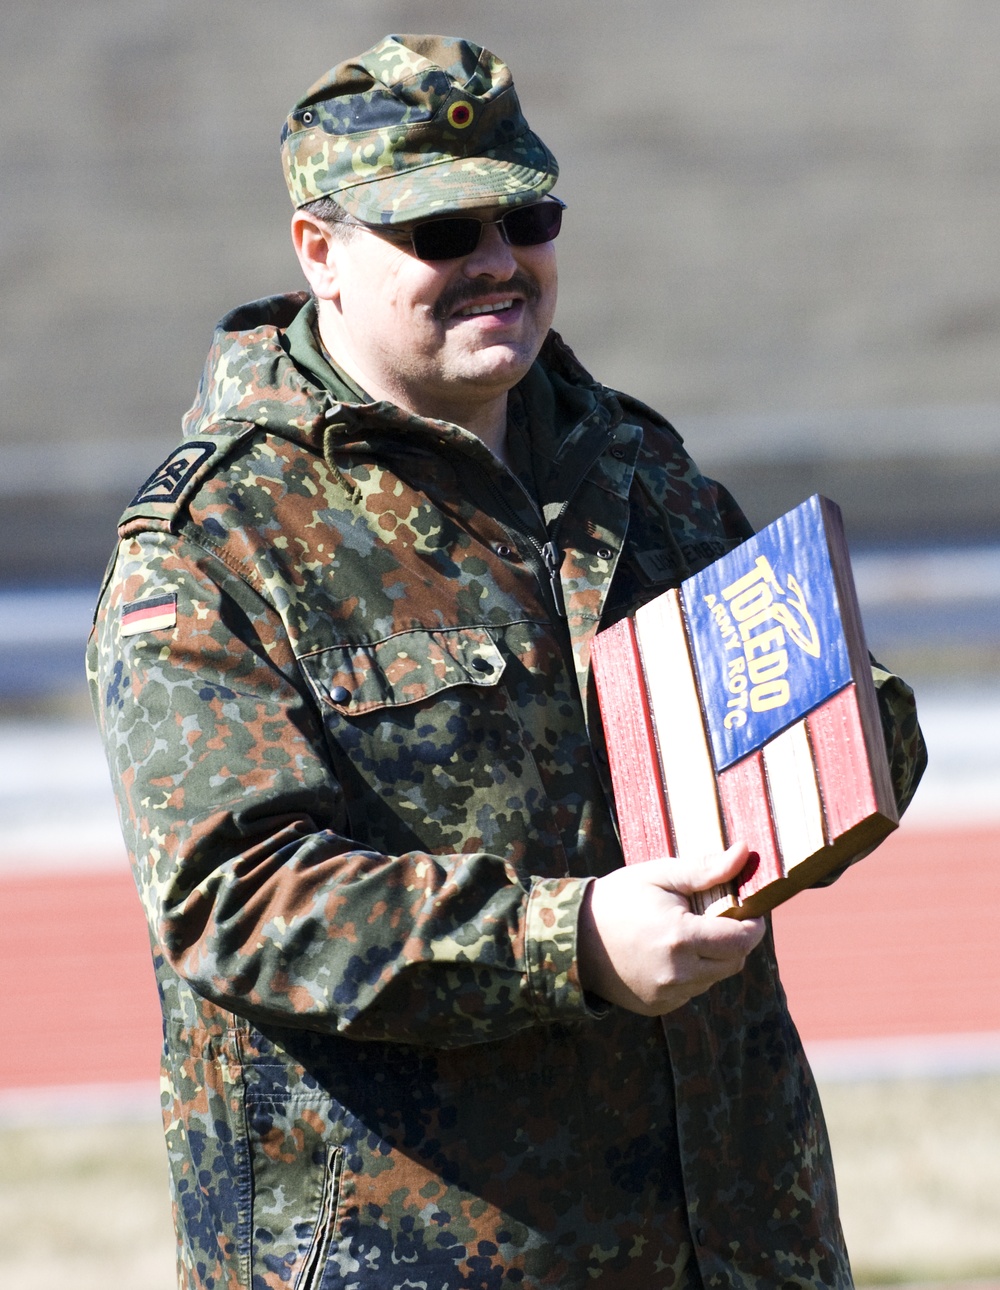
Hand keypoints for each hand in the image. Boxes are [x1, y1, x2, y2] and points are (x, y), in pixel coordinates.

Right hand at [577, 843, 765, 1015]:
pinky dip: (690, 973)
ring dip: (712, 957)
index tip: (750, 911)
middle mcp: (677, 973)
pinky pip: (691, 991)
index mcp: (680, 937)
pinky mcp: (657, 1007)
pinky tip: (666, 953)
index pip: (742, 940)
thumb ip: (704, 869)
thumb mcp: (659, 875)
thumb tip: (744, 852)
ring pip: (713, 978)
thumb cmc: (618, 898)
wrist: (571, 937)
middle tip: (716, 918)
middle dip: (734, 940)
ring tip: (684, 933)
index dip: (753, 925)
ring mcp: (667, 995)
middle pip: (733, 962)